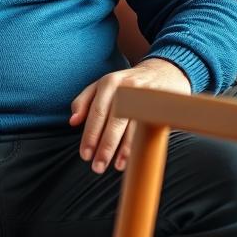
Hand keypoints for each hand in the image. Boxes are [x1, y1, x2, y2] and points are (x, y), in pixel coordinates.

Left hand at [69, 57, 191, 173]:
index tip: (85, 155)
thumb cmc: (126, 83)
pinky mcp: (161, 102)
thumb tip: (73, 121)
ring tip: (117, 166)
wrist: (164, 70)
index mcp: (109, 82)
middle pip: (115, 120)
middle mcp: (127, 86)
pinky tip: (134, 156)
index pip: (97, 113)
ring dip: (124, 149)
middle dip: (106, 146)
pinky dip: (140, 143)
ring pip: (133, 125)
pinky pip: (149, 127)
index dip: (90, 135)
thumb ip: (84, 101)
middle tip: (98, 167)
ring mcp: (146, 94)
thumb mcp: (102, 85)